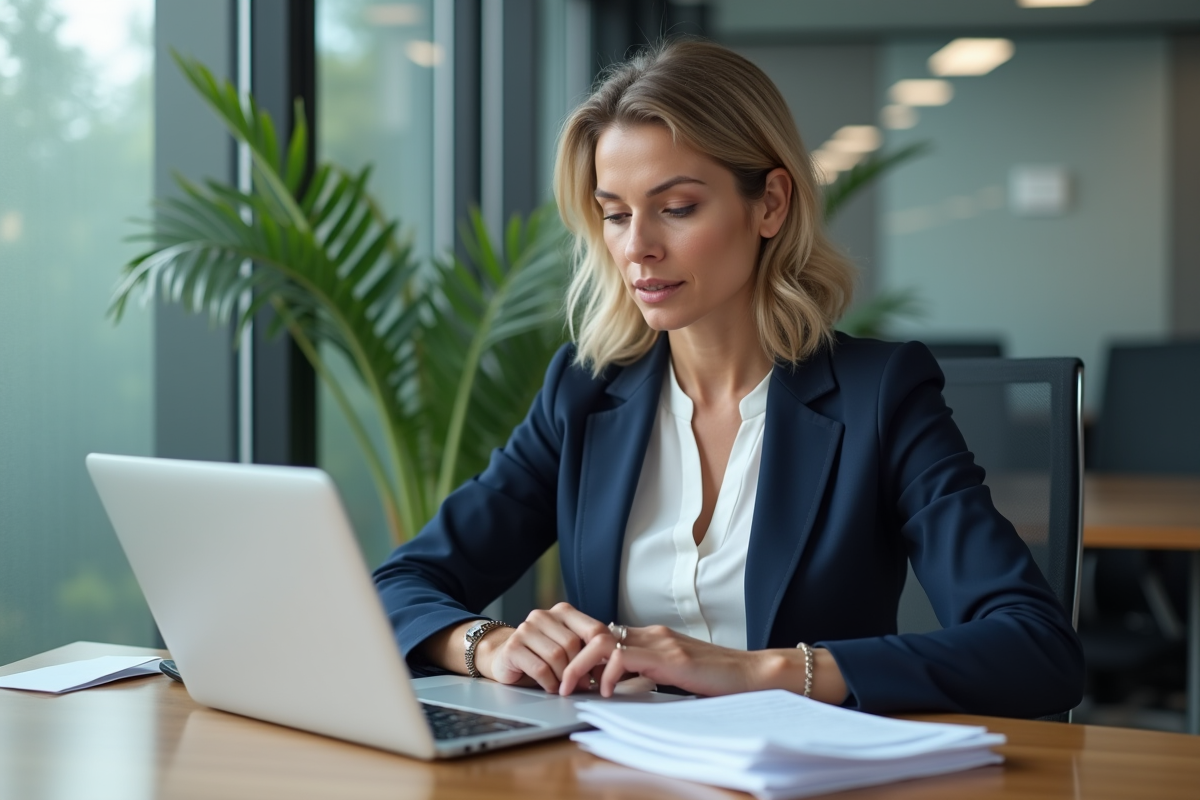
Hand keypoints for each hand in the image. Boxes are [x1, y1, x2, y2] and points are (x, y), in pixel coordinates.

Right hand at [475, 602, 608, 692]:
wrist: (505, 657)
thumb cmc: (542, 655)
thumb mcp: (568, 647)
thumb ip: (587, 650)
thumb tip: (611, 666)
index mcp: (563, 611)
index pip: (593, 628)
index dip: (601, 653)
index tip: (604, 671)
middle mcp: (543, 616)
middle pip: (574, 644)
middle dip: (580, 669)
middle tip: (583, 684)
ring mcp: (526, 629)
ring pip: (557, 656)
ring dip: (563, 678)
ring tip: (564, 686)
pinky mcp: (513, 647)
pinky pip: (540, 669)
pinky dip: (550, 683)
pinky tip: (550, 687)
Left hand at [559, 625, 848, 702]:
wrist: (752, 674)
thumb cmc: (718, 679)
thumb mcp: (677, 674)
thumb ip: (651, 673)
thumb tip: (621, 687)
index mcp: (653, 637)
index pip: (605, 636)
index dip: (582, 655)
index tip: (571, 677)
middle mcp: (653, 633)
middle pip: (596, 634)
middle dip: (571, 658)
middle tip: (560, 683)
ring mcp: (660, 642)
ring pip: (603, 641)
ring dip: (580, 666)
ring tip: (572, 688)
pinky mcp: (669, 657)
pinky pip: (625, 657)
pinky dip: (607, 674)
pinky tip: (606, 692)